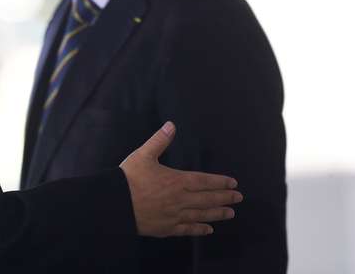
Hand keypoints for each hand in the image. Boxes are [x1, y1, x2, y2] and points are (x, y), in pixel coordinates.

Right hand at [119, 121, 242, 237]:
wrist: (115, 204)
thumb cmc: (128, 178)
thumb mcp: (143, 155)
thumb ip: (159, 140)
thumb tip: (171, 124)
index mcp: (176, 181)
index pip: (204, 181)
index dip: (220, 182)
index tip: (233, 183)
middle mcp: (180, 199)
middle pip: (207, 199)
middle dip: (225, 198)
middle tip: (238, 198)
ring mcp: (174, 215)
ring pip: (201, 215)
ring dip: (217, 214)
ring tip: (230, 213)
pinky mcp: (166, 228)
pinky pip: (187, 229)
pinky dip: (199, 229)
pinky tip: (208, 229)